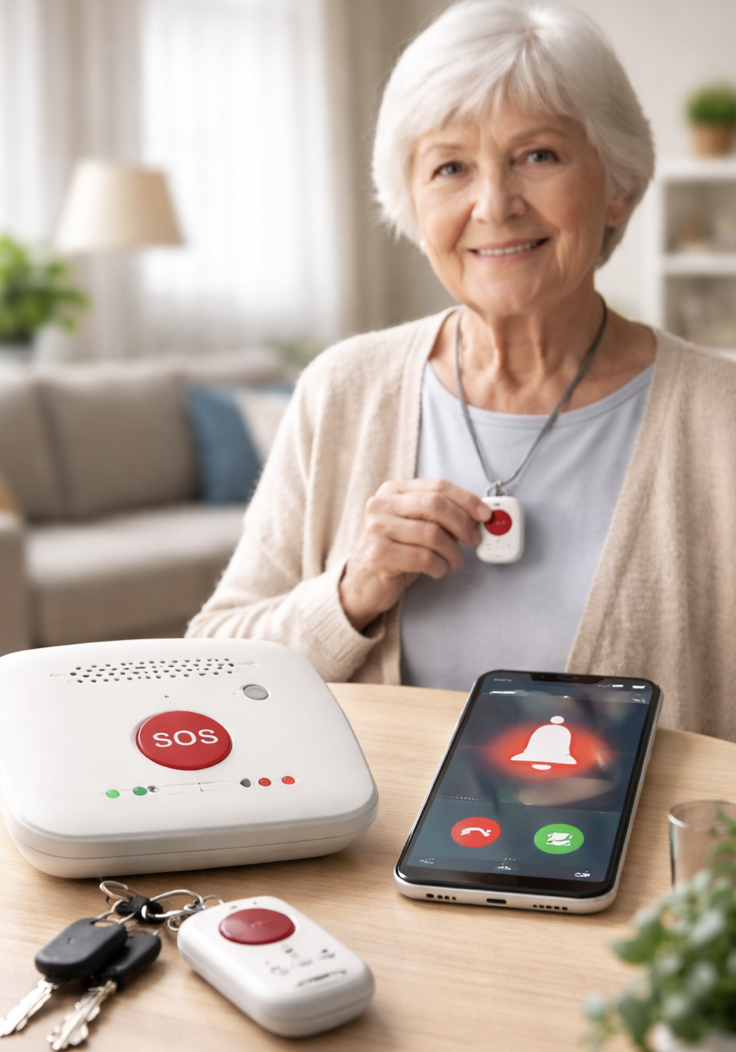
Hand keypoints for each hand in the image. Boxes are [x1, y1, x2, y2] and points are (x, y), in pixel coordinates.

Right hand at [339, 478, 490, 631]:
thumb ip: (439, 517)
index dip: (467, 499)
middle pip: (435, 504)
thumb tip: (477, 517)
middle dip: (463, 523)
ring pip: (432, 533)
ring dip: (452, 551)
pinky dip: (439, 566)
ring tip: (454, 562)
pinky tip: (438, 570)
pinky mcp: (378, 554)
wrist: (363, 584)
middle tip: (474, 539)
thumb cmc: (395, 553)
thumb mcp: (415, 527)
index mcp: (393, 491)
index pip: (437, 486)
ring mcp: (377, 529)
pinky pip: (423, 557)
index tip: (485, 514)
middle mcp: (382, 505)